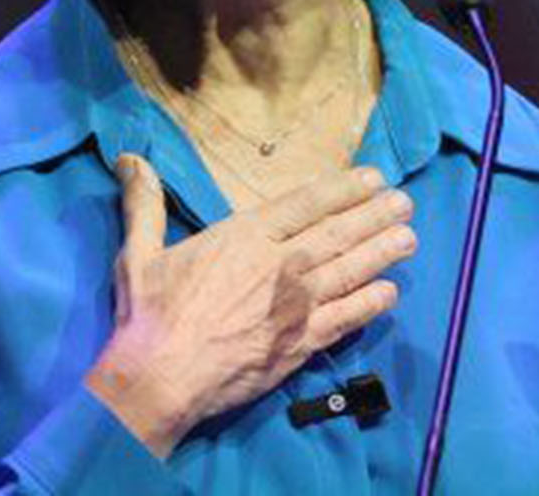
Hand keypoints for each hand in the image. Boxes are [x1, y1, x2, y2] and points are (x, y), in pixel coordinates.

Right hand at [83, 154, 416, 457]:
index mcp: (245, 236)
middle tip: (404, 203)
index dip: (344, 188)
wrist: (160, 378)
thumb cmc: (150, 314)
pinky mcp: (301, 344)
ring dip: (383, 252)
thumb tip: (129, 159)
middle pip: (340, 233)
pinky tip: (390, 292)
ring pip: (351, 271)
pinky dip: (371, 304)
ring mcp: (296, 306)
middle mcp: (281, 264)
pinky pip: (346, 319)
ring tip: (409, 237)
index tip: (373, 178)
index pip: (306, 203)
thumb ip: (144, 204)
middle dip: (376, 215)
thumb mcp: (141, 252)